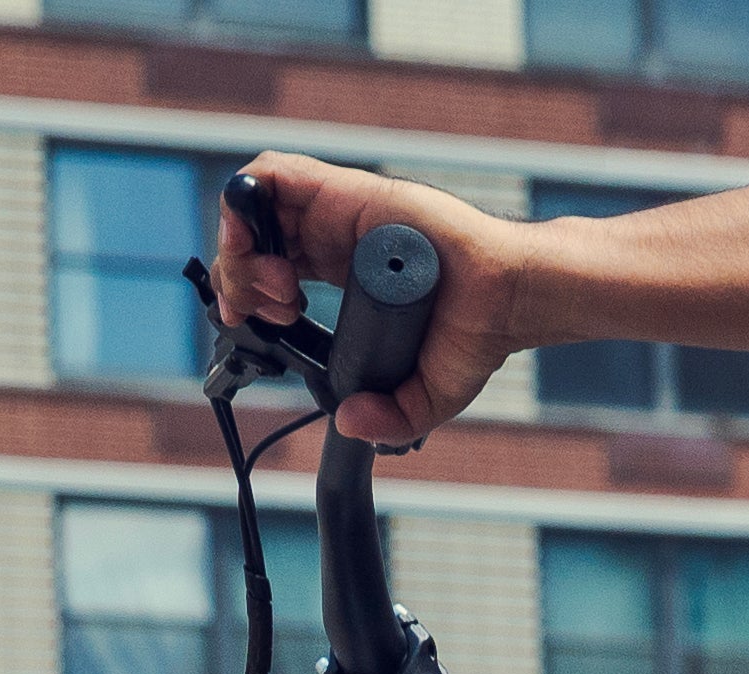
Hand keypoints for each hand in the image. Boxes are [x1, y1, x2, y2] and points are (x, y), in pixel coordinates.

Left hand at [216, 155, 528, 444]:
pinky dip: (251, 202)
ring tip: (272, 290)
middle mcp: (336, 234)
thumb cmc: (477, 333)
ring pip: (256, 204)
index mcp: (346, 270)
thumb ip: (389, 418)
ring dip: (242, 246)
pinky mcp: (347, 191)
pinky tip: (269, 256)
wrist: (508, 297)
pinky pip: (276, 173)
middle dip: (240, 275)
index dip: (250, 292)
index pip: (276, 266)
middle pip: (257, 236)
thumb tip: (350, 425)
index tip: (254, 323)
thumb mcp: (424, 396)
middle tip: (264, 311)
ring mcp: (339, 209)